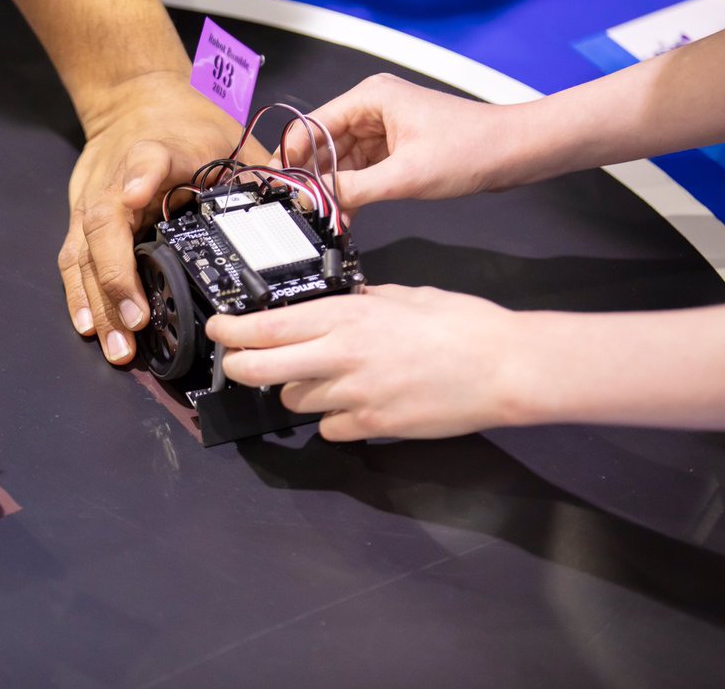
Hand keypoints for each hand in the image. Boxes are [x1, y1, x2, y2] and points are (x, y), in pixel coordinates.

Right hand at [60, 70, 268, 362]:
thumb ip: (259, 172)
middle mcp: (114, 179)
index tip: (136, 195)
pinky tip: (90, 327)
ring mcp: (91, 200)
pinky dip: (79, 295)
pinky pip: (73, 260)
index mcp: (155, 150)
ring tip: (118, 347)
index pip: (147, 160)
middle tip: (137, 324)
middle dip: (116, 279)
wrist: (135, 97)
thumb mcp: (228, 137)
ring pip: (83, 253)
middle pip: (104, 226)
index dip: (140, 177)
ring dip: (98, 302)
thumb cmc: (186, 120)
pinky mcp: (79, 218)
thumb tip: (304, 207)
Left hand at [206, 284, 525, 439]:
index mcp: (345, 317)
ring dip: (297, 390)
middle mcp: (340, 357)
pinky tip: (355, 403)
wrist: (506, 368)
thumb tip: (335, 304)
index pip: (265, 327)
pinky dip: (334, 418)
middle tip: (237, 361)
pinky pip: (330, 428)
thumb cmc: (462, 324)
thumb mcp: (402, 297)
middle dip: (238, 367)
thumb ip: (360, 302)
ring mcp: (354, 395)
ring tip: (322, 377)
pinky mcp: (373, 426)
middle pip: (260, 370)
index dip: (231, 330)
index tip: (218, 328)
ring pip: (294, 400)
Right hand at [279, 74, 523, 213]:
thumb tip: (316, 200)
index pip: (314, 124)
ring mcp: (385, 128)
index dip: (295, 156)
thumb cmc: (472, 149)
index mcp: (372, 99)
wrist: (516, 152)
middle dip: (315, 177)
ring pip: (342, 159)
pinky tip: (348, 211)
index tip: (285, 185)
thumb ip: (354, 190)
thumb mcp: (405, 176)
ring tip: (328, 215)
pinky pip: (362, 168)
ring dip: (335, 187)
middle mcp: (374, 108)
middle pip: (325, 143)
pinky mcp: (396, 147)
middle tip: (305, 207)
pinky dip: (354, 189)